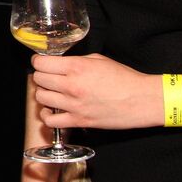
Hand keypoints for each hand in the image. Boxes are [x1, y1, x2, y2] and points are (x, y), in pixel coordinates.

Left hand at [30, 52, 160, 130]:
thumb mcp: (99, 60)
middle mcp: (71, 85)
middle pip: (38, 79)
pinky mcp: (78, 121)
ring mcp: (73, 105)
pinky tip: (52, 110)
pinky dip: (47, 116)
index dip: (39, 61)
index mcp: (76, 67)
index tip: (41, 63)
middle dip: (42, 76)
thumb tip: (60, 63)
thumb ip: (76, 61)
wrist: (143, 100)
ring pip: (40, 98)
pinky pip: (50, 121)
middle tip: (49, 77)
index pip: (40, 63)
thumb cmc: (125, 79)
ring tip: (53, 92)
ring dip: (44, 93)